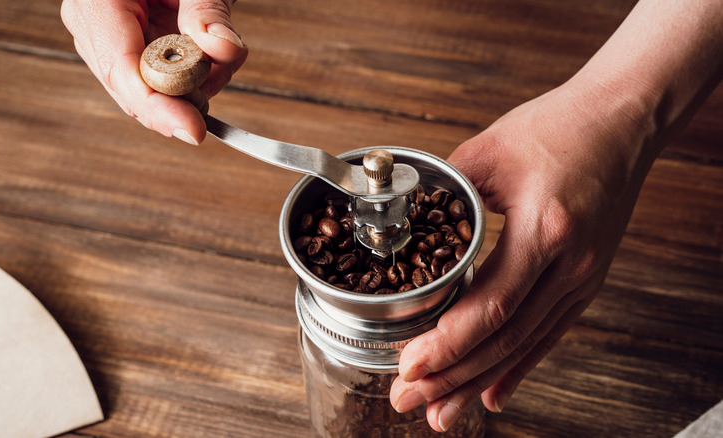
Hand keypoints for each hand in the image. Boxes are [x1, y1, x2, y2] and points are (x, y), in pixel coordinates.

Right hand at [61, 0, 247, 144]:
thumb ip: (208, 9)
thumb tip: (224, 50)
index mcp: (96, 1)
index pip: (122, 70)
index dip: (158, 109)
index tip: (195, 132)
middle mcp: (93, 24)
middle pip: (133, 90)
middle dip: (185, 96)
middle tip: (223, 74)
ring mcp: (108, 39)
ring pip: (149, 91)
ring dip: (195, 86)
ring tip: (222, 52)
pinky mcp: (129, 47)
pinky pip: (157, 80)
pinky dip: (192, 79)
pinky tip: (210, 59)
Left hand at [389, 0, 721, 429]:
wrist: (622, 121)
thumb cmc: (560, 126)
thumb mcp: (489, 150)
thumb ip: (443, 191)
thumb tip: (400, 221)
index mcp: (544, 228)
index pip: (492, 303)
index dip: (448, 342)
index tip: (410, 365)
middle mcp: (570, 263)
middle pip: (506, 338)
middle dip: (452, 376)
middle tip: (409, 401)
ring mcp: (583, 277)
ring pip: (524, 345)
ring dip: (477, 381)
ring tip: (441, 412)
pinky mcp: (585, 281)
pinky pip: (547, 334)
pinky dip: (516, 367)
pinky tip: (490, 394)